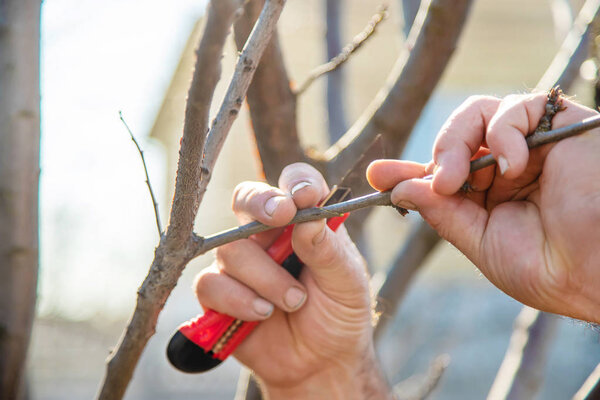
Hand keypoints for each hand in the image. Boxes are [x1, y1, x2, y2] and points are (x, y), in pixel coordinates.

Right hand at [194, 163, 390, 398]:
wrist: (321, 363)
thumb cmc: (339, 314)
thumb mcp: (347, 282)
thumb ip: (328, 249)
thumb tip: (308, 217)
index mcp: (303, 223)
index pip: (294, 185)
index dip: (296, 183)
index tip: (305, 197)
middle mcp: (267, 236)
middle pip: (247, 199)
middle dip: (261, 204)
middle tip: (281, 217)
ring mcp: (241, 263)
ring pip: (232, 249)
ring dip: (265, 277)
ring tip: (294, 301)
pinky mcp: (219, 293)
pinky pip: (210, 284)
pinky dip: (239, 300)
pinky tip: (263, 314)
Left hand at [367, 93, 599, 322]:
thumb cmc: (549, 268)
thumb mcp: (480, 242)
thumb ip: (442, 212)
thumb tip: (398, 189)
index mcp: (490, 194)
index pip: (442, 172)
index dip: (409, 172)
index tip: (378, 175)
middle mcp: (507, 166)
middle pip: (455, 137)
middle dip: (436, 155)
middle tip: (437, 181)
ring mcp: (532, 144)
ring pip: (478, 113)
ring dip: (457, 140)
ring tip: (459, 176)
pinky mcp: (559, 124)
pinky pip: (516, 107)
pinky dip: (502, 132)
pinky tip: (511, 165)